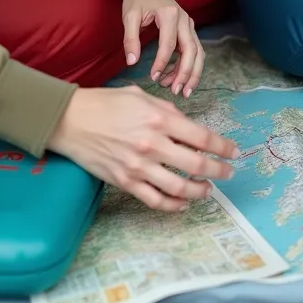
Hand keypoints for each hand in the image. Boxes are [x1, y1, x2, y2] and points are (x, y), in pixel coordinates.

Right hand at [48, 85, 238, 211]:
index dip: (223, 147)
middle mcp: (152, 144)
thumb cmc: (105, 104)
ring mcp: (138, 166)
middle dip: (219, 171)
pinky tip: (183, 203)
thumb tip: (190, 130)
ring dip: (200, 191)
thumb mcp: (141, 97)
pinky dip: (174, 205)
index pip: (203, 137)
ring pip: (180, 188)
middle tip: (228, 173)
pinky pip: (156, 200)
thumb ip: (169, 113)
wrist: (69, 120)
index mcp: (159, 118)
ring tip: (208, 189)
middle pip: (197, 165)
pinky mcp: (125, 182)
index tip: (233, 152)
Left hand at [122, 0, 203, 97]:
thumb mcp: (129, 16)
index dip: (163, 63)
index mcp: (170, 14)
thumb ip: (130, 38)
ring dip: (192, 73)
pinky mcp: (189, 31)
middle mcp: (184, 20)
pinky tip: (175, 78)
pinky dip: (188, 66)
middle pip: (192, 51)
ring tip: (181, 91)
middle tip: (178, 92)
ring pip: (198, 53)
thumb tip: (132, 62)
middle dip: (187, 74)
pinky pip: (193, 51)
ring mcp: (189, 25)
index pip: (170, 44)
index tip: (154, 78)